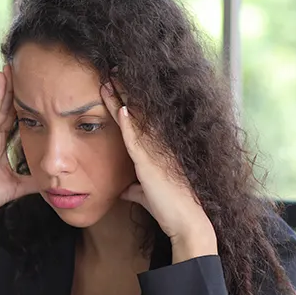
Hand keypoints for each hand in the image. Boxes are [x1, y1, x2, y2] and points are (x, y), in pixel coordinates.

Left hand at [100, 81, 216, 261]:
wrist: (186, 223)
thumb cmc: (169, 211)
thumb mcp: (147, 196)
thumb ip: (136, 190)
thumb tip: (125, 190)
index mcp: (158, 151)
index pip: (140, 121)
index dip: (128, 103)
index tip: (116, 86)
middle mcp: (159, 147)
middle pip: (139, 112)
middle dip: (125, 92)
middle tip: (112, 71)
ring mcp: (156, 153)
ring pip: (137, 120)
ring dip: (122, 100)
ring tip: (110, 79)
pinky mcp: (151, 163)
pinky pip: (137, 139)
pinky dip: (129, 124)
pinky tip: (121, 108)